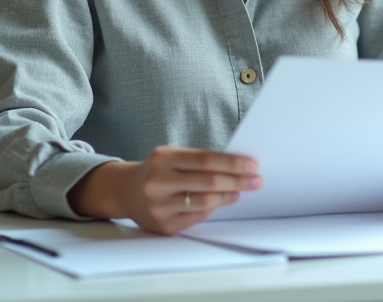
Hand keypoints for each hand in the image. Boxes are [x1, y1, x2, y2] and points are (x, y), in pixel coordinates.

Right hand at [68, 146, 261, 234]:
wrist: (126, 191)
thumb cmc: (158, 171)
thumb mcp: (172, 157)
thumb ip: (198, 160)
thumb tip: (236, 166)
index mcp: (162, 158)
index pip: (205, 159)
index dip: (232, 163)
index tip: (251, 165)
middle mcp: (158, 182)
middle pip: (208, 181)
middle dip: (237, 180)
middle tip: (255, 180)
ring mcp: (159, 206)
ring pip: (205, 201)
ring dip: (228, 195)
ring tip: (240, 190)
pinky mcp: (163, 226)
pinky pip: (197, 217)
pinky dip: (213, 207)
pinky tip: (223, 200)